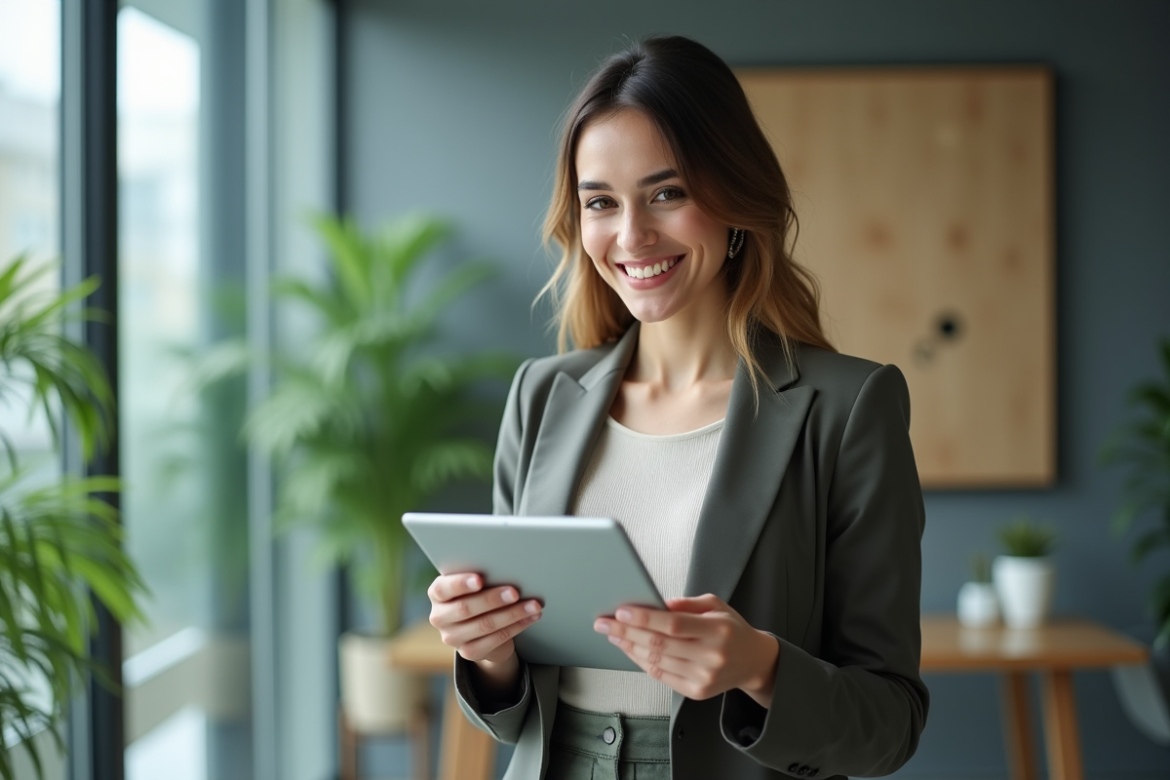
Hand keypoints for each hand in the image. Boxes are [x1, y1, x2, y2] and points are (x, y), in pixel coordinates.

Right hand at [427, 572, 541, 663]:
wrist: (480, 626)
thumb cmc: (478, 593)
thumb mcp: (473, 584)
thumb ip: (480, 576)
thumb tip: (507, 567)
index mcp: (437, 594)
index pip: (443, 589)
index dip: (460, 584)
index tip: (480, 579)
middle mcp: (439, 617)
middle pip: (466, 608)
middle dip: (493, 599)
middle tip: (515, 592)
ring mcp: (452, 637)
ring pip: (484, 626)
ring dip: (512, 614)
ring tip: (533, 605)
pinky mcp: (468, 652)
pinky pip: (494, 640)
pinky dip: (516, 627)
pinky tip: (530, 618)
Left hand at [594, 593, 779, 707]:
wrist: (753, 661)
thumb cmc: (732, 629)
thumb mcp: (716, 605)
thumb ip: (686, 604)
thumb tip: (655, 604)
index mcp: (718, 630)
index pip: (673, 624)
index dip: (644, 618)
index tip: (621, 612)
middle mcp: (711, 655)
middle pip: (659, 644)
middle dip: (626, 632)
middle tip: (604, 623)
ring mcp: (703, 677)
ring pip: (656, 662)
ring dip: (629, 648)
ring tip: (614, 635)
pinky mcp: (696, 691)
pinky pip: (661, 676)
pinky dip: (641, 662)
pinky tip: (630, 650)